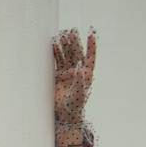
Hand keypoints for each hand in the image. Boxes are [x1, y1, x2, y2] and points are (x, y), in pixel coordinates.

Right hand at [52, 25, 96, 146]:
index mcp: (86, 75)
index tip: (91, 33)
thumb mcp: (79, 94)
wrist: (65, 116)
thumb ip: (80, 81)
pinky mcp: (57, 76)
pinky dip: (55, 53)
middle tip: (72, 31)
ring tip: (62, 34)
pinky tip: (53, 45)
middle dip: (74, 42)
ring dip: (64, 46)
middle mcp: (77, 72)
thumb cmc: (75, 106)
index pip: (90, 57)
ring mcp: (67, 73)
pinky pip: (57, 62)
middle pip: (76, 53)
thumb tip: (79, 67)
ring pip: (66, 56)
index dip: (91, 46)